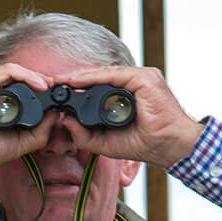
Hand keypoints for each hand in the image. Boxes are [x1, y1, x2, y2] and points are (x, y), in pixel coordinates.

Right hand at [0, 61, 61, 178]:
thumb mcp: (21, 141)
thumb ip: (40, 130)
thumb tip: (55, 114)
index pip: (14, 85)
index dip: (34, 86)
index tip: (50, 94)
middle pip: (14, 76)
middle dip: (36, 78)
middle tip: (52, 86)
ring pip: (11, 71)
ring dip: (33, 75)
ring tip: (46, 85)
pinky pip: (6, 72)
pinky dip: (25, 75)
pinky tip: (38, 84)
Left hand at [52, 65, 204, 168]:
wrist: (168, 146)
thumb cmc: (145, 143)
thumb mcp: (106, 142)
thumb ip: (85, 135)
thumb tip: (65, 122)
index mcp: (128, 96)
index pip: (99, 88)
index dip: (77, 89)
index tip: (57, 91)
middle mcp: (134, 84)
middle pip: (100, 78)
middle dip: (75, 80)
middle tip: (53, 82)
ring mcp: (141, 78)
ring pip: (105, 74)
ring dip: (81, 77)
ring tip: (60, 80)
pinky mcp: (144, 78)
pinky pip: (114, 74)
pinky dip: (94, 77)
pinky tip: (77, 80)